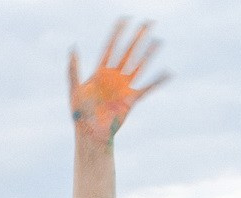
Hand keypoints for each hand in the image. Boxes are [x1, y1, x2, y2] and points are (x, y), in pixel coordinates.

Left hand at [68, 18, 167, 143]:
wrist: (91, 134)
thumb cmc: (80, 114)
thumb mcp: (74, 90)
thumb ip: (73, 70)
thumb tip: (73, 48)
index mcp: (100, 72)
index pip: (110, 47)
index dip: (117, 33)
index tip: (124, 19)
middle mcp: (114, 77)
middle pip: (128, 52)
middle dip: (137, 38)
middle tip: (147, 23)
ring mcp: (124, 87)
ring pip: (139, 66)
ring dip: (148, 54)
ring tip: (158, 41)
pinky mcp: (131, 100)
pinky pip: (147, 88)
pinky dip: (158, 81)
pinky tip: (168, 73)